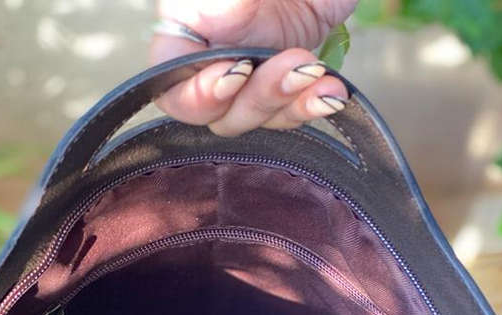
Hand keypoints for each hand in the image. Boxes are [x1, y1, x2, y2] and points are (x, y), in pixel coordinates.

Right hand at [149, 1, 357, 134]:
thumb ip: (222, 4)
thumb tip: (218, 20)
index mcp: (186, 26)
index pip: (170, 84)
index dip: (198, 95)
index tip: (237, 71)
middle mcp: (214, 56)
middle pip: (216, 113)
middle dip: (254, 98)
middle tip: (290, 65)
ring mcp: (253, 69)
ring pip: (255, 116)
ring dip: (287, 103)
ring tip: (315, 73)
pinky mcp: (289, 76)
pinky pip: (293, 109)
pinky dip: (313, 104)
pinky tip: (332, 91)